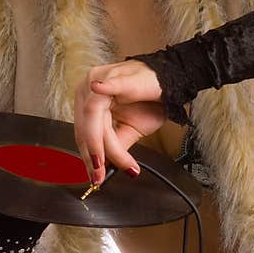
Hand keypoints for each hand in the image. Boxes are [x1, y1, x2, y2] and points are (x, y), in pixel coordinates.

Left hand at [72, 59, 165, 183]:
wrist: (171, 83)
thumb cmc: (150, 100)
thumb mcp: (130, 129)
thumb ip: (115, 144)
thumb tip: (105, 166)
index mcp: (86, 101)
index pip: (81, 133)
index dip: (88, 157)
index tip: (95, 176)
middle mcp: (87, 89)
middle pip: (84, 128)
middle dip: (95, 155)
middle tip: (102, 175)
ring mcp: (100, 80)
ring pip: (93, 118)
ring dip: (105, 144)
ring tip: (120, 161)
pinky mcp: (116, 76)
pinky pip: (106, 90)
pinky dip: (103, 93)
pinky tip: (98, 97)